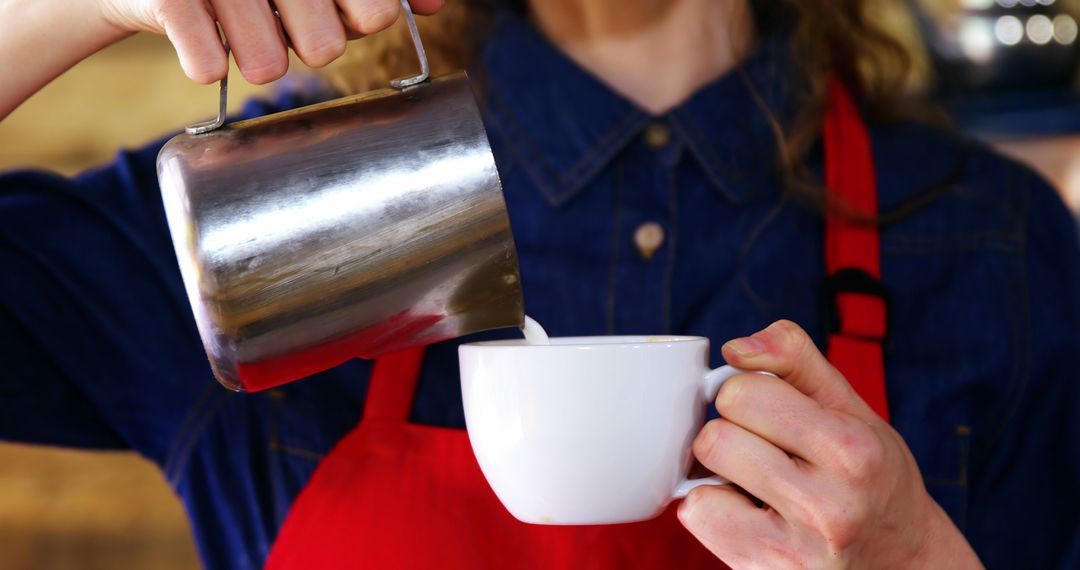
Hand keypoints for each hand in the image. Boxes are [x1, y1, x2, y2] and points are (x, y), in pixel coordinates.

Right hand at [97, 0, 444, 83]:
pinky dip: (206, 62)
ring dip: (256, 56)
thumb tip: (433, 6)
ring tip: (242, 26)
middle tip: (287, 19)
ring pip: (268, 66)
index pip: (374, 14)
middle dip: (310, 42)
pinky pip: (208, 63)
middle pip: (327, 47)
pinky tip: (203, 43)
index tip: (340, 9)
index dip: (362, 20)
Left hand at [678, 320, 982, 568]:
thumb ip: (795, 359)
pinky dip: (711, 509)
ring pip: (699, 484)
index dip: (746, 395)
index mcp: (853, 451)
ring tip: (758, 484)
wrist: (902, 561)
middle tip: (765, 452)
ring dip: (718, 476)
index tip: (769, 412)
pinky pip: (696, 518)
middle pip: (716, 437)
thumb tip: (735, 348)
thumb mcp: (851, 408)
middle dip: (730, 434)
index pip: (744, 392)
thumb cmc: (871, 475)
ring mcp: (797, 549)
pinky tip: (748, 513)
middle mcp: (830, 505)